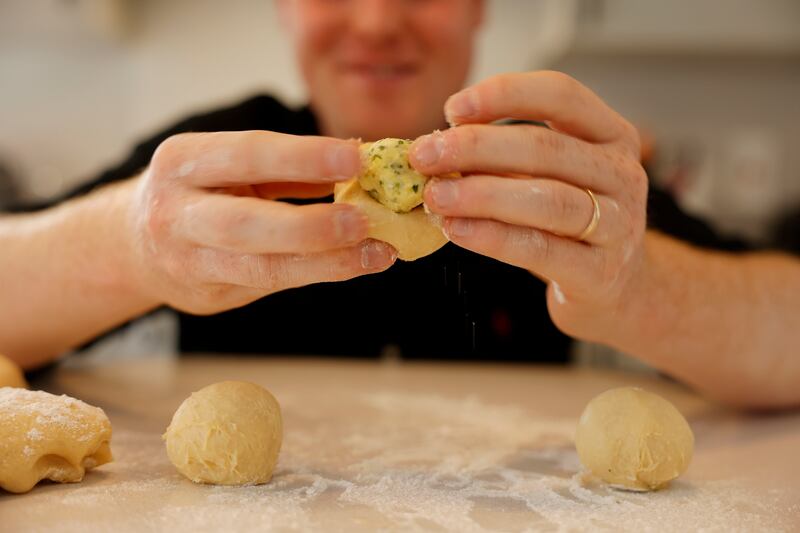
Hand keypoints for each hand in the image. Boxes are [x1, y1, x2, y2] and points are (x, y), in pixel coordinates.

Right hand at [127, 131, 395, 313]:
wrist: (134, 245)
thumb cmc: (200, 193)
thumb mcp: (228, 167)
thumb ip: (285, 168)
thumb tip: (361, 165)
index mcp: (183, 161)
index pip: (248, 153)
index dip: (304, 157)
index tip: (357, 158)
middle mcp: (176, 212)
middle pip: (245, 224)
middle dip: (310, 225)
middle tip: (363, 221)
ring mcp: (188, 261)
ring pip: (261, 268)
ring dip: (326, 263)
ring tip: (377, 254)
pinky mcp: (207, 296)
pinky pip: (270, 285)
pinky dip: (317, 273)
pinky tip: (355, 264)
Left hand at [410, 71, 647, 342]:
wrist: (614, 287)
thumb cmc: (568, 223)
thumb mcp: (549, 177)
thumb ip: (505, 158)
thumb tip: (435, 146)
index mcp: (610, 134)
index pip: (561, 95)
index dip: (505, 94)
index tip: (452, 108)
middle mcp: (622, 173)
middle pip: (546, 148)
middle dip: (476, 147)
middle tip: (425, 155)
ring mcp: (618, 224)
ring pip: (546, 199)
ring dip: (480, 194)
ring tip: (434, 196)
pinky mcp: (600, 272)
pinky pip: (541, 249)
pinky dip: (493, 237)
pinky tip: (457, 230)